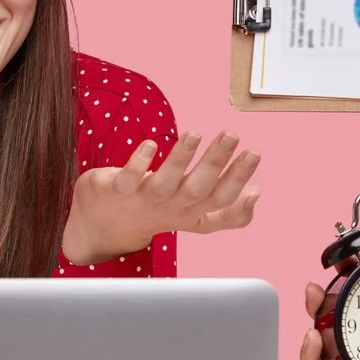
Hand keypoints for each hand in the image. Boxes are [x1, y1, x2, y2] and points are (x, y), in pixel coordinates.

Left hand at [61, 131, 259, 266]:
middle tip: (231, 134)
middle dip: (217, 162)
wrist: (102, 227)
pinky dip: (138, 163)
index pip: (221, 201)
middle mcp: (171, 206)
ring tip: (194, 133)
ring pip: (166, 182)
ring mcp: (144, 199)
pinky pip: (128, 178)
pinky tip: (149, 144)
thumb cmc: (154, 212)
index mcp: (191, 212)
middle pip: (198, 188)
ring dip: (181, 158)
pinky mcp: (117, 190)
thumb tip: (257, 193)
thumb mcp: (193, 217)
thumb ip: (226, 210)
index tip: (254, 155)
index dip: (239, 182)